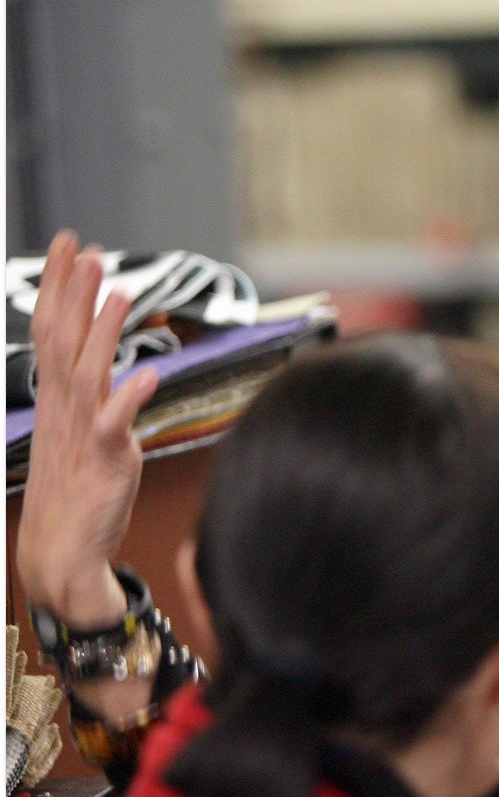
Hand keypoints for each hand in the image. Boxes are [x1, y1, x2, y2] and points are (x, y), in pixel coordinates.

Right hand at [15, 230, 158, 626]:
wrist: (60, 550)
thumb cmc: (76, 488)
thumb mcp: (79, 430)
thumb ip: (94, 391)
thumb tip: (106, 357)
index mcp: (57, 398)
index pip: (52, 330)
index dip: (61, 287)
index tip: (72, 246)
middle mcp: (64, 408)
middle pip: (62, 340)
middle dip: (73, 292)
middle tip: (86, 249)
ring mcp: (82, 432)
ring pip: (87, 372)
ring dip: (104, 331)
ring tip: (121, 292)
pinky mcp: (105, 460)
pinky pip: (115, 425)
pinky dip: (130, 398)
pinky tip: (150, 374)